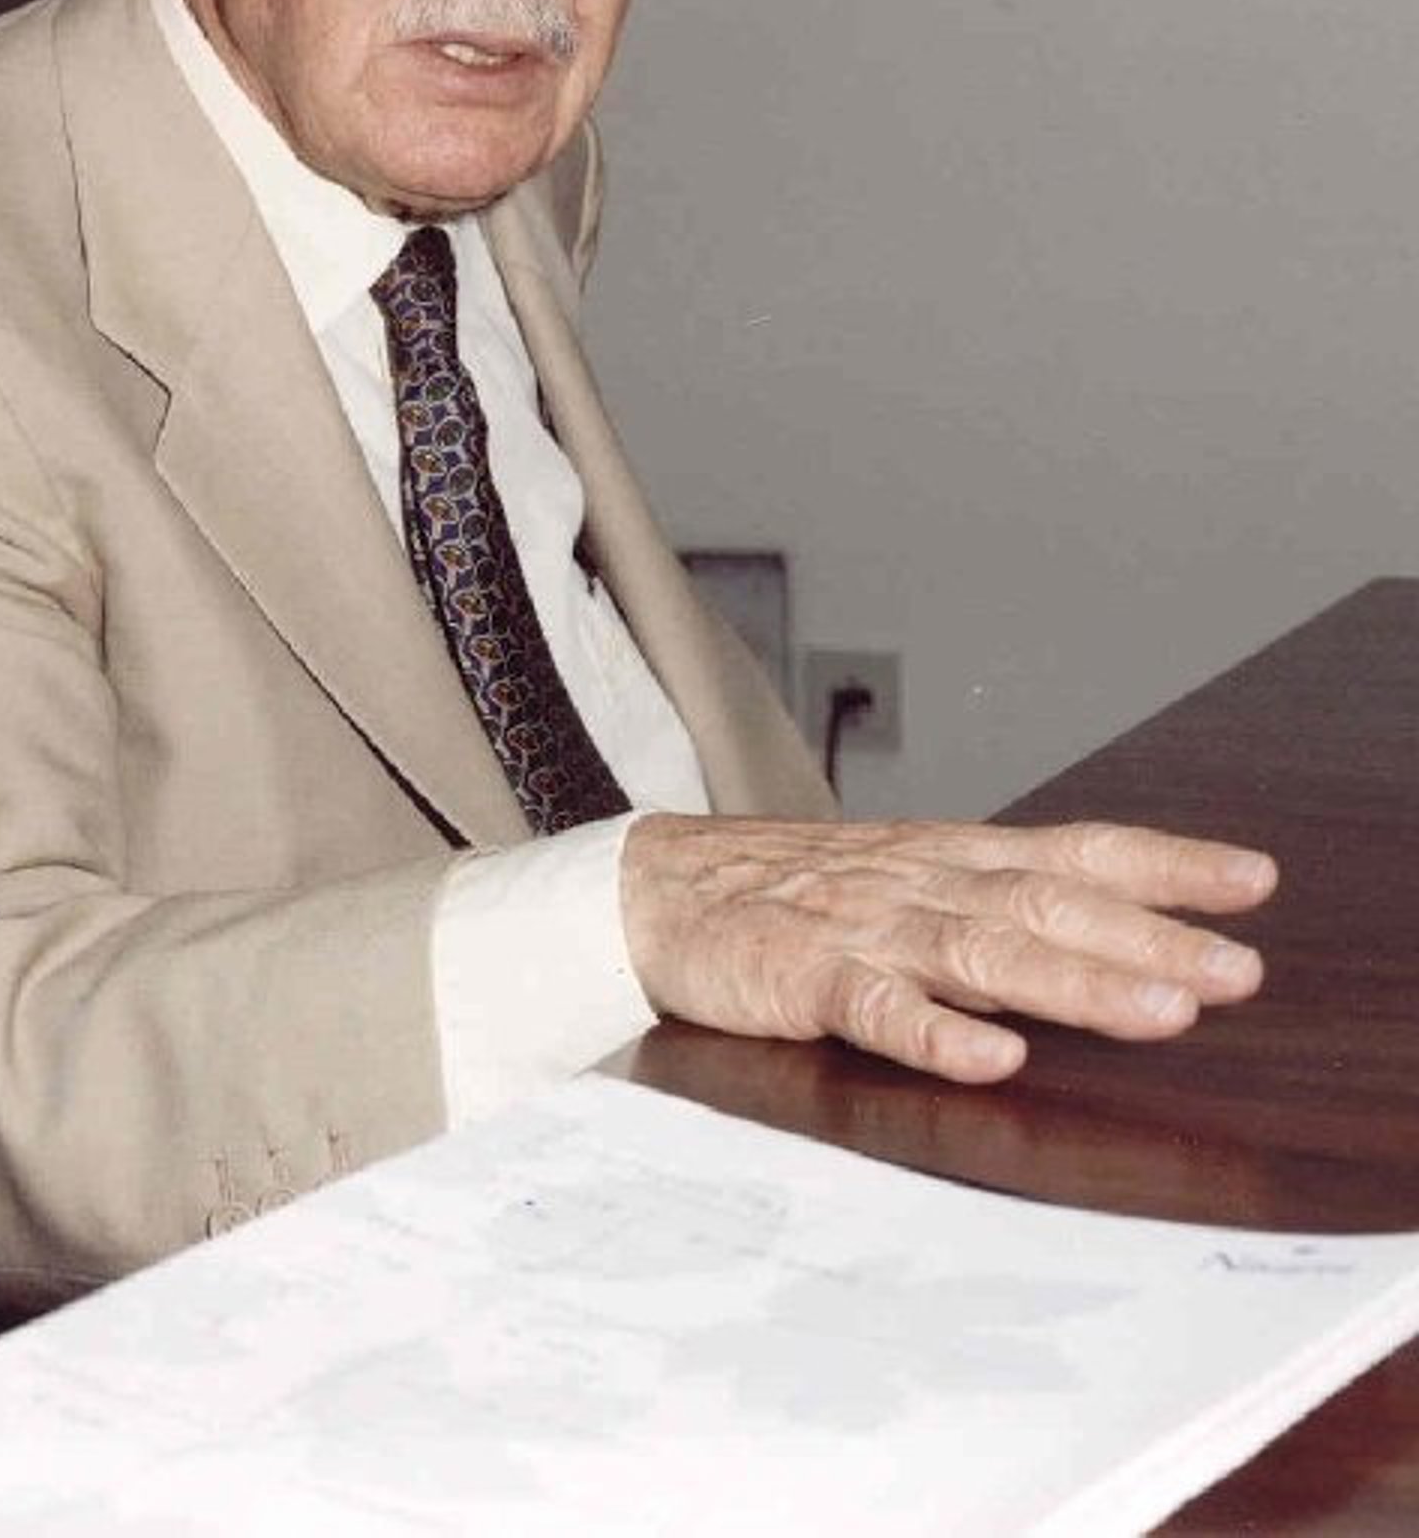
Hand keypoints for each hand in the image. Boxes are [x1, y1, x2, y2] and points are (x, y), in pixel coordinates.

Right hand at [619, 814, 1276, 1082]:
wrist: (652, 889)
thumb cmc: (792, 895)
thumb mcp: (906, 882)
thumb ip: (994, 905)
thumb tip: (1113, 937)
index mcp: (952, 858)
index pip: (1074, 851)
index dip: (1165, 865)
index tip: (1254, 883)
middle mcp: (921, 882)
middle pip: (1048, 905)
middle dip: (1150, 939)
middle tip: (1238, 973)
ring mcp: (863, 927)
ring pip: (983, 953)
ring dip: (1077, 983)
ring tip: (1159, 1013)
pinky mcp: (803, 975)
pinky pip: (875, 1006)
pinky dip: (935, 1033)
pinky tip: (990, 1056)